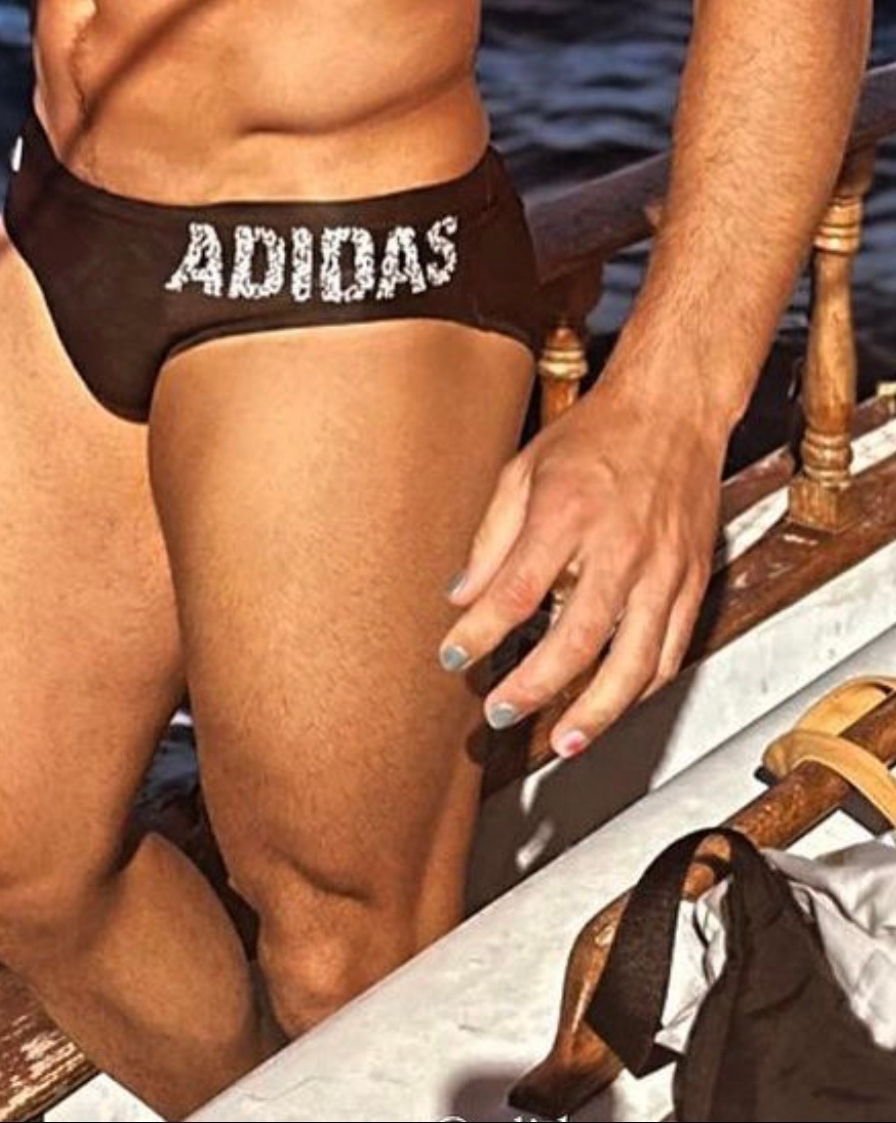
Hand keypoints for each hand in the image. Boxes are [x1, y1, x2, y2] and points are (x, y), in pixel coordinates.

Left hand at [438, 376, 724, 755]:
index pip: (518, 590)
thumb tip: (461, 595)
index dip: (482, 632)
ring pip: (635, 661)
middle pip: (577, 638)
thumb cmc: (599, 432)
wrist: (674, 408)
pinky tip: (615, 705)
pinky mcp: (693, 579)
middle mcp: (621, 545)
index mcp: (569, 512)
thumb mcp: (526, 468)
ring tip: (563, 741)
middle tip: (502, 709)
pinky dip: (643, 687)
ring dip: (598, 711)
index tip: (456, 655)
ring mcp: (663, 567)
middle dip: (536, 686)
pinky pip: (671, 650)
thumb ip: (492, 536)